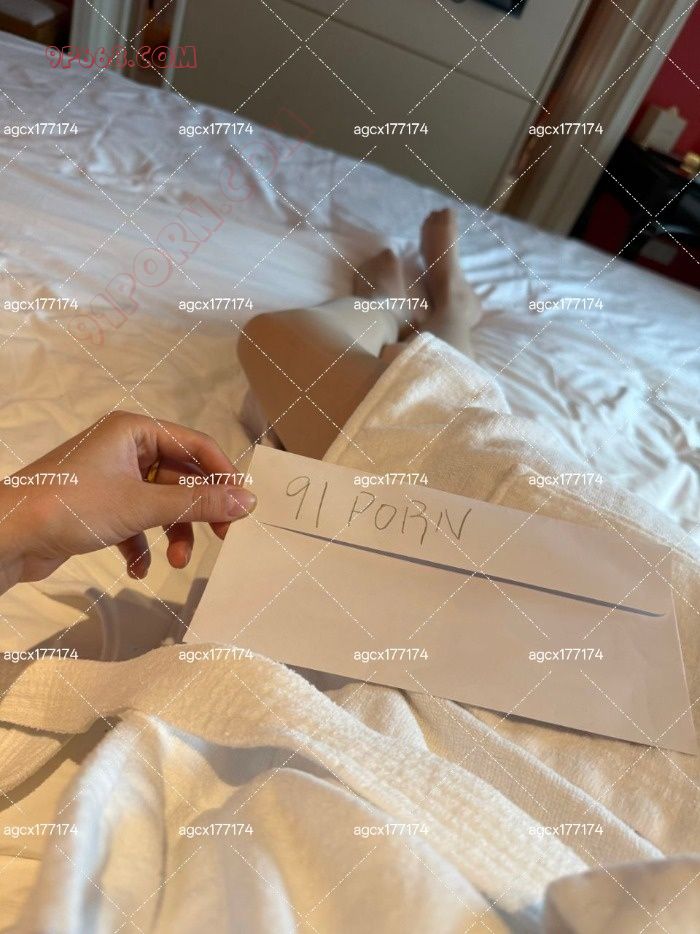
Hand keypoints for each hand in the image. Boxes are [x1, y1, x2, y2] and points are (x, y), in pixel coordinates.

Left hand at [0, 411, 255, 587]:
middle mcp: (125, 448)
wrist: (7, 536)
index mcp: (135, 431)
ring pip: (160, 503)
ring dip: (172, 534)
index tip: (242, 507)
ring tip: (175, 563)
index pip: (195, 445)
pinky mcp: (98, 507)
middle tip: (221, 537)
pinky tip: (137, 569)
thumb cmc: (74, 506)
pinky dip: (141, 546)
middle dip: (195, 512)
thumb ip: (197, 504)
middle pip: (180, 477)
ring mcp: (110, 478)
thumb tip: (249, 501)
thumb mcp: (142, 506)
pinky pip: (135, 522)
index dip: (222, 475)